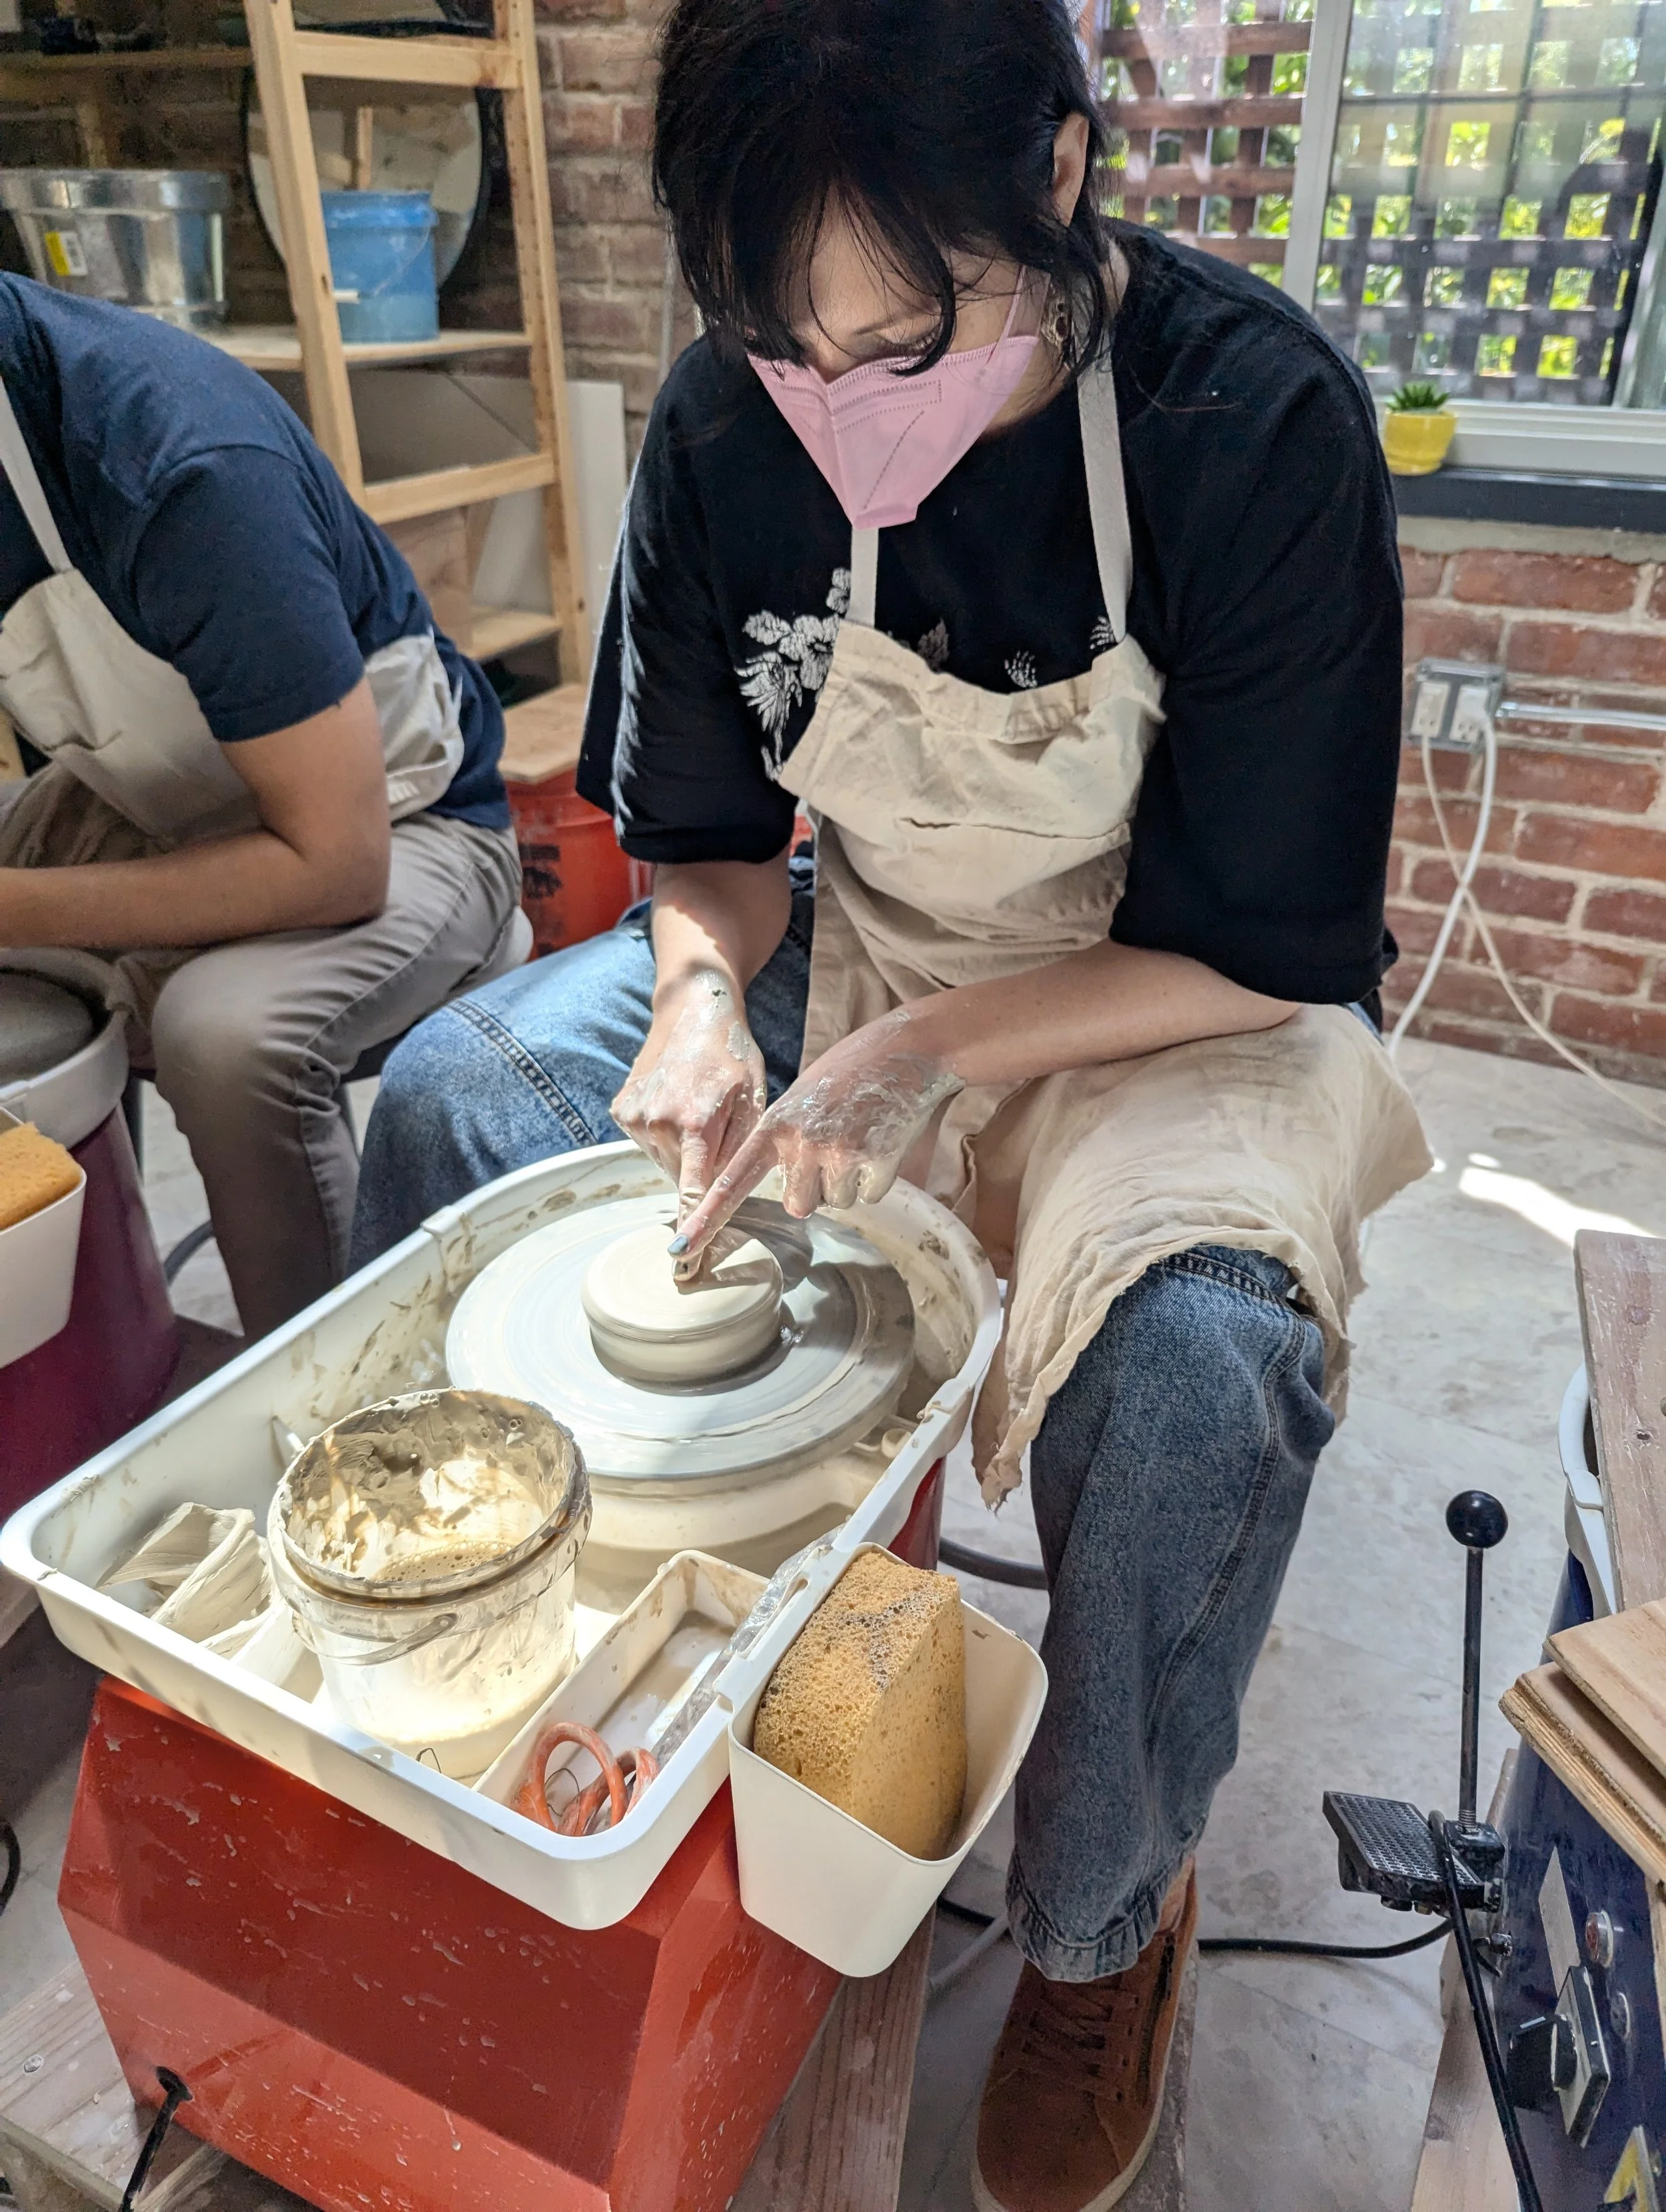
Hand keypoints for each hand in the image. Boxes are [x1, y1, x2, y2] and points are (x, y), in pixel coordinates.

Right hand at [611, 967, 768, 1219]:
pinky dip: (663, 1133)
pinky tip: (675, 1102)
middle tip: (715, 1125)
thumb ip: (738, 1153)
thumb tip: (723, 1200)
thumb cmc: (733, 1057)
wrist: (693, 1011)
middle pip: (682, 1177)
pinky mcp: (621, 1110)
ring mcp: (634, 1117)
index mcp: (696, 1123)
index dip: (690, 1228)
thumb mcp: (752, 1102)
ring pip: (664, 1161)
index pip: (693, 1191)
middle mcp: (658, 1123)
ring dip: (681, 1149)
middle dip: (700, 1165)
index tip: (683, 1265)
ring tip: (695, 1107)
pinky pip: (647, 1142)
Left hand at [671, 1009, 963, 1263]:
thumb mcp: (802, 1098)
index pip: (732, 1181)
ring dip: (848, 1183)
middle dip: (815, 1189)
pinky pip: (868, 1196)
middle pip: (797, 1206)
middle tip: (834, 1149)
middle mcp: (801, 1142)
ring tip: (860, 1138)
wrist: (906, 1049)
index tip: (681, 1249)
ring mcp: (838, 1152)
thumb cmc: (850, 1072)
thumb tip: (792, 1195)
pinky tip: (881, 1141)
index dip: (706, 1217)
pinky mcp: (875, 1160)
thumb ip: (785, 1141)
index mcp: (775, 1125)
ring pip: (834, 1202)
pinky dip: (876, 1178)